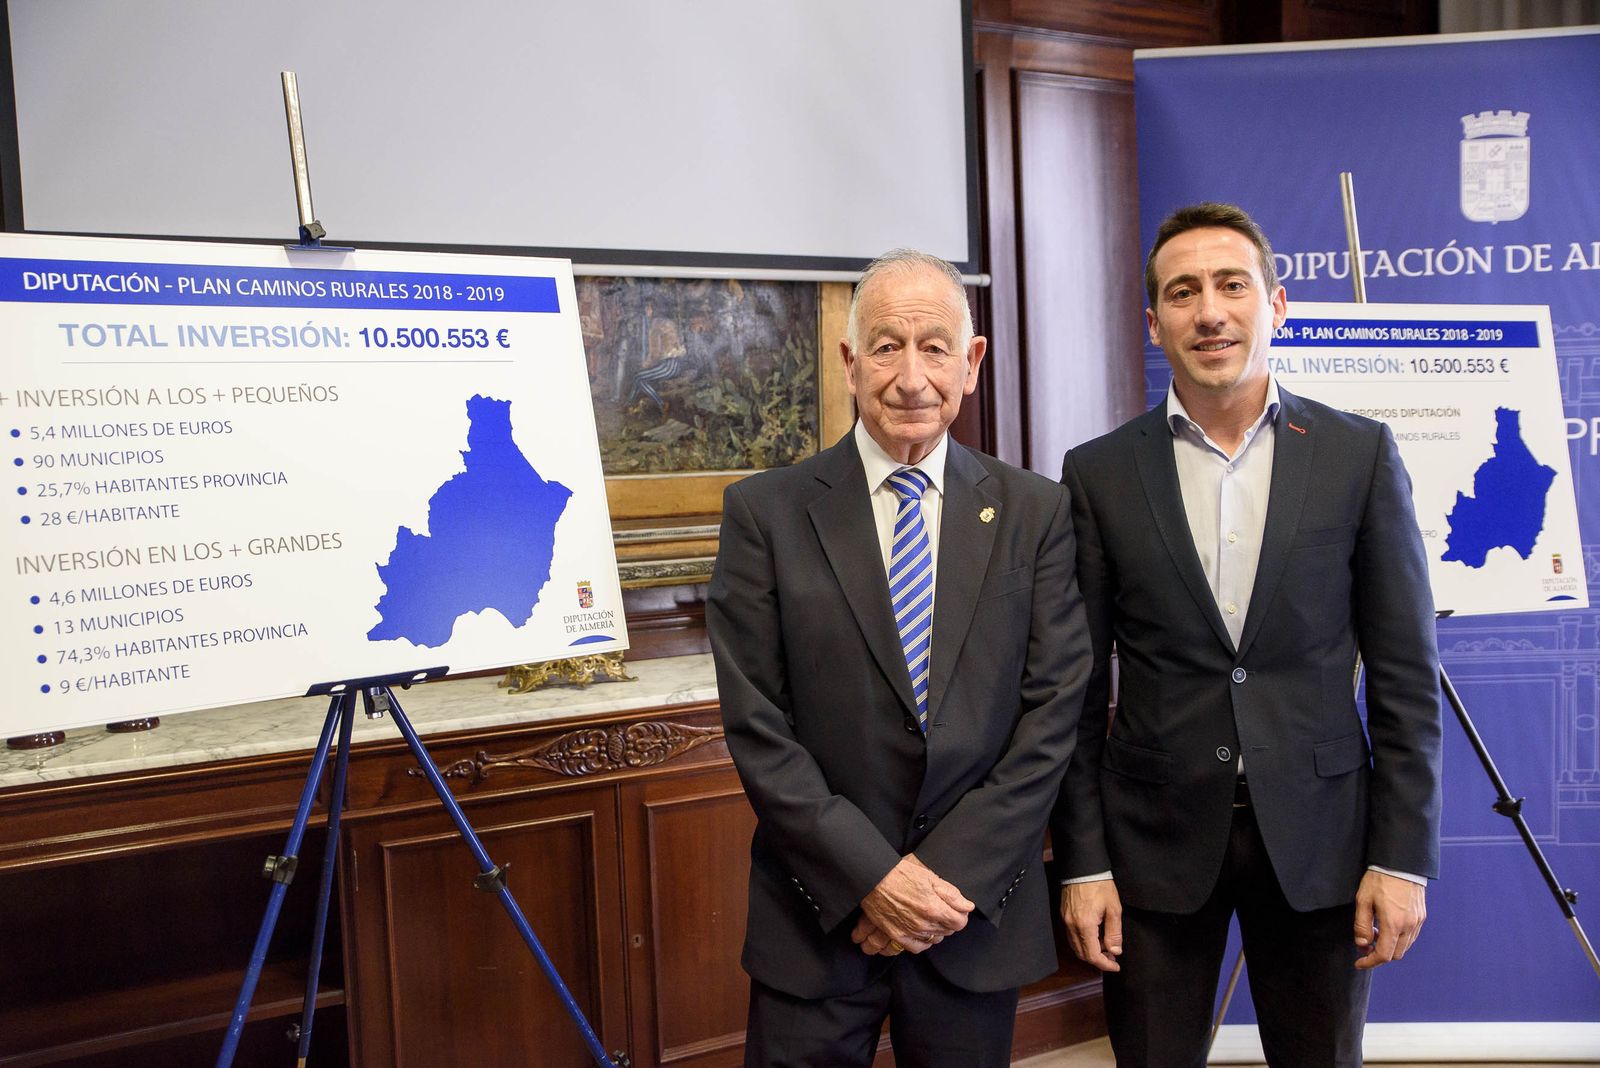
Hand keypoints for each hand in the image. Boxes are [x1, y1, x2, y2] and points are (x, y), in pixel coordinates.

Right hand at [857, 854, 972, 953]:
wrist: (874, 879)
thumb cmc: (901, 874)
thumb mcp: (930, 877)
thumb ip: (951, 894)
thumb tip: (967, 906)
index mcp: (934, 908)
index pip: (960, 922)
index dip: (960, 914)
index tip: (955, 909)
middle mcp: (924, 924)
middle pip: (948, 930)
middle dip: (948, 920)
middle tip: (940, 908)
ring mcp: (910, 932)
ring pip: (935, 938)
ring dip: (936, 929)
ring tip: (929, 916)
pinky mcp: (898, 936)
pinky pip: (918, 947)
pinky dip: (923, 941)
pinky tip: (922, 931)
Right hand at [1059, 880, 1121, 971]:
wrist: (1082, 867)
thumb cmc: (1100, 885)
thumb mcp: (1114, 908)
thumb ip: (1114, 933)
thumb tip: (1115, 951)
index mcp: (1085, 926)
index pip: (1093, 955)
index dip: (1105, 964)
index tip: (1116, 966)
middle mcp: (1072, 926)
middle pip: (1082, 954)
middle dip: (1098, 960)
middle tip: (1112, 958)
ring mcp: (1065, 921)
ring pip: (1076, 946)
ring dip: (1090, 952)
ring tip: (1105, 948)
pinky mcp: (1063, 915)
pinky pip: (1072, 936)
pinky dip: (1083, 942)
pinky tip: (1094, 937)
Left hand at [1353, 870, 1425, 969]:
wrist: (1401, 863)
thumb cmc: (1380, 879)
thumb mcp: (1363, 900)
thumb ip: (1361, 925)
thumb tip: (1362, 944)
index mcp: (1393, 924)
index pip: (1383, 955)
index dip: (1369, 962)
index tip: (1359, 963)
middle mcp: (1408, 926)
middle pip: (1395, 954)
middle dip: (1379, 955)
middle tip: (1365, 944)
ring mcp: (1417, 922)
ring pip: (1404, 947)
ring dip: (1389, 947)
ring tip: (1374, 932)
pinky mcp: (1421, 916)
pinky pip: (1411, 937)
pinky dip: (1399, 939)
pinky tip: (1387, 927)